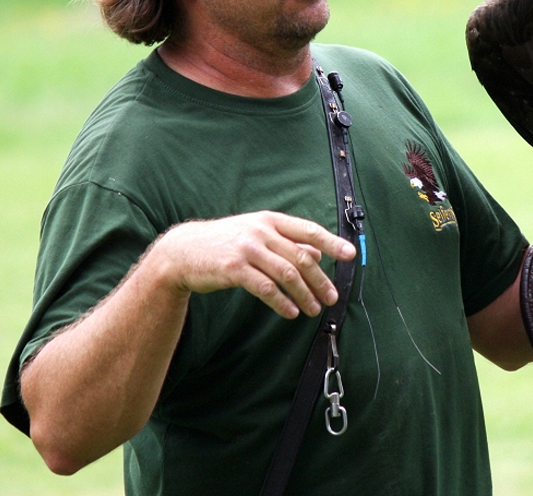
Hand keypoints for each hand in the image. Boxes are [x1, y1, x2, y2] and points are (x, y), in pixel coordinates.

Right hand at [151, 211, 356, 318]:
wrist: (183, 251)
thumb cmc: (225, 243)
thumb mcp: (256, 234)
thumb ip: (286, 241)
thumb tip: (319, 252)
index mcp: (270, 220)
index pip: (308, 230)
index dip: (332, 242)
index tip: (350, 255)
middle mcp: (261, 231)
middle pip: (301, 257)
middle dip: (320, 280)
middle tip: (331, 297)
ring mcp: (247, 248)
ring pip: (287, 274)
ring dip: (305, 294)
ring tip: (314, 310)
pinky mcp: (234, 268)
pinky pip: (265, 288)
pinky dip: (282, 302)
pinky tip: (291, 312)